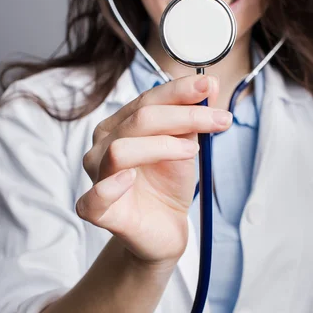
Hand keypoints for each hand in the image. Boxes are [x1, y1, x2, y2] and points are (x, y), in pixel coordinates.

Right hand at [76, 74, 231, 266]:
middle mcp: (102, 147)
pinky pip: (94, 197)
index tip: (210, 88)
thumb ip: (191, 119)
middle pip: (138, 120)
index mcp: (119, 126)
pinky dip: (111, 186)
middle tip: (218, 120)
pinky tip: (130, 178)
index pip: (147, 100)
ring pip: (120, 150)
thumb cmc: (168, 186)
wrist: (165, 229)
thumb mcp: (186, 147)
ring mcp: (97, 177)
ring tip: (192, 151)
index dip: (179, 92)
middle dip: (183, 116)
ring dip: (161, 146)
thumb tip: (211, 84)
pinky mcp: (98, 211)